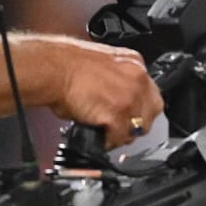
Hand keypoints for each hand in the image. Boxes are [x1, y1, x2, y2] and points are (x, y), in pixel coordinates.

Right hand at [37, 38, 162, 148]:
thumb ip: (116, 78)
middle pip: (151, 111)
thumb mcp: (102, 63)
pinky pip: (120, 136)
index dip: (140, 107)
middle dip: (137, 123)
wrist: (54, 70)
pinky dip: (109, 142)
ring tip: (108, 134)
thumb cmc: (66, 65)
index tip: (131, 114)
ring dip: (123, 134)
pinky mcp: (118, 114)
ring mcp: (131, 97)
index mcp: (134, 64)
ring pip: (138, 127)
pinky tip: (100, 139)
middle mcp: (138, 80)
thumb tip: (114, 95)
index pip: (150, 92)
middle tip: (121, 128)